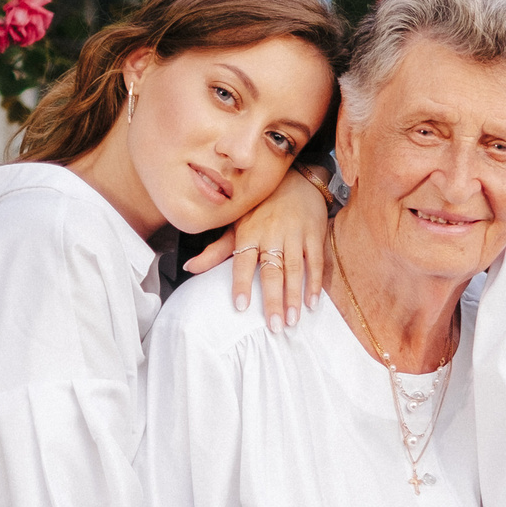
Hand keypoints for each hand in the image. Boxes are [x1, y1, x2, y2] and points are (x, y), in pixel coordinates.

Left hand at [193, 166, 332, 328]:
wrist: (296, 180)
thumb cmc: (261, 208)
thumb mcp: (236, 225)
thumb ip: (216, 250)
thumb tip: (189, 268)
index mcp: (249, 232)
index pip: (242, 261)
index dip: (242, 283)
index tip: (241, 306)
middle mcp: (271, 234)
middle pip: (272, 270)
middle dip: (273, 299)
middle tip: (274, 326)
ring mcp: (294, 234)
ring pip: (295, 269)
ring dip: (294, 296)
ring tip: (292, 320)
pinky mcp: (314, 235)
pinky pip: (315, 261)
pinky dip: (314, 282)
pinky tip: (313, 303)